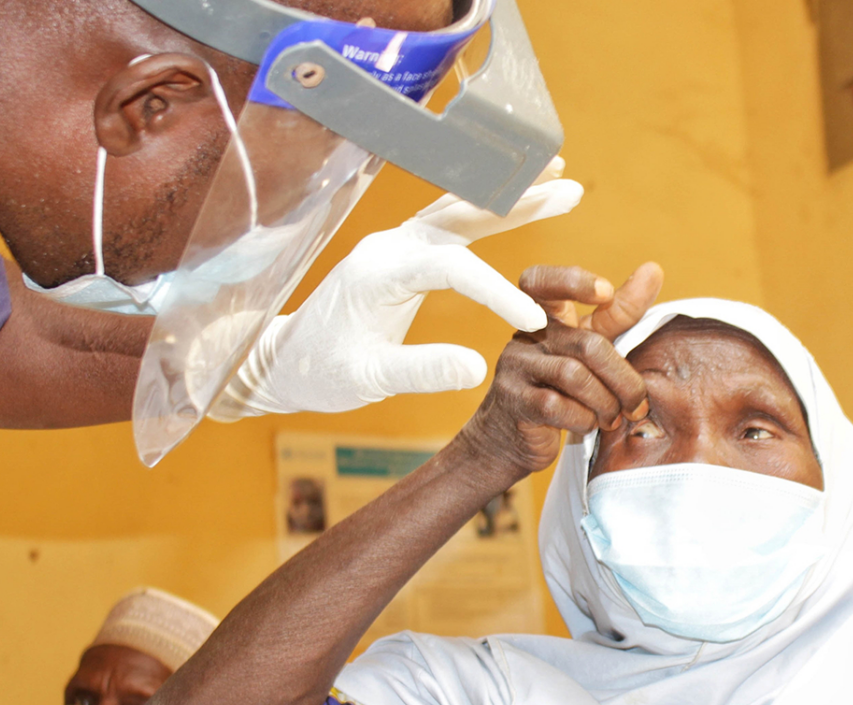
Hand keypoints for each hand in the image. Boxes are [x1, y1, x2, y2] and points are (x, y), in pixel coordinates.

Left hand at [207, 159, 581, 420]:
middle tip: (570, 188)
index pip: (452, 269)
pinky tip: (518, 199)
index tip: (534, 320)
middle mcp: (389, 246)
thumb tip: (479, 368)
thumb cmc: (320, 372)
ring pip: (460, 208)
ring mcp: (396, 243)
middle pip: (463, 213)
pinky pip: (451, 221)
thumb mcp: (368, 379)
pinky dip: (488, 206)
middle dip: (518, 200)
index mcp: (379, 273)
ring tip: (559, 176)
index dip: (496, 291)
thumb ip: (421, 371)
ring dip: (509, 193)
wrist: (283, 360)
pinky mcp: (403, 251)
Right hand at [455, 263, 663, 477]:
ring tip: (612, 418)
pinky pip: (557, 406)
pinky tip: (587, 425)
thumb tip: (654, 270)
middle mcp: (525, 335)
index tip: (605, 292)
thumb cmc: (558, 387)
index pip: (542, 282)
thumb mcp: (586, 348)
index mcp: (544, 316)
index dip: (572, 281)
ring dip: (605, 403)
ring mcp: (515, 367)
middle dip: (623, 379)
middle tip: (637, 404)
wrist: (511, 439)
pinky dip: (583, 420)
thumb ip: (617, 313)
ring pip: (575, 376)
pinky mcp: (513, 401)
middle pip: (587, 344)